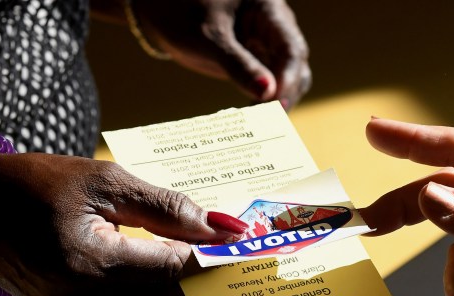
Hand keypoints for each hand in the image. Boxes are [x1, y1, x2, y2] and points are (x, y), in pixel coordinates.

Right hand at [0, 153, 243, 295]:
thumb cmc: (32, 184)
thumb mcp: (106, 181)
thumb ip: (169, 208)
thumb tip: (225, 226)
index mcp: (90, 266)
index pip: (181, 272)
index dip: (221, 259)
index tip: (252, 242)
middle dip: (208, 271)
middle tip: (232, 241)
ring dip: (184, 277)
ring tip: (200, 243)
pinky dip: (156, 283)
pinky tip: (162, 254)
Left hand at [133, 0, 310, 107]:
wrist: (159, 11)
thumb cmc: (181, 11)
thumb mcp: (208, 38)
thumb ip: (237, 64)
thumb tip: (267, 94)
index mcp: (269, 10)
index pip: (291, 48)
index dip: (287, 78)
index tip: (274, 104)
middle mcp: (274, 29)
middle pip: (294, 67)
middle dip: (285, 95)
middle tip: (268, 123)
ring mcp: (265, 47)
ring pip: (285, 80)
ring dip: (275, 104)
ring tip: (259, 127)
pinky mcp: (254, 64)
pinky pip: (266, 87)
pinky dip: (262, 104)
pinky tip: (250, 122)